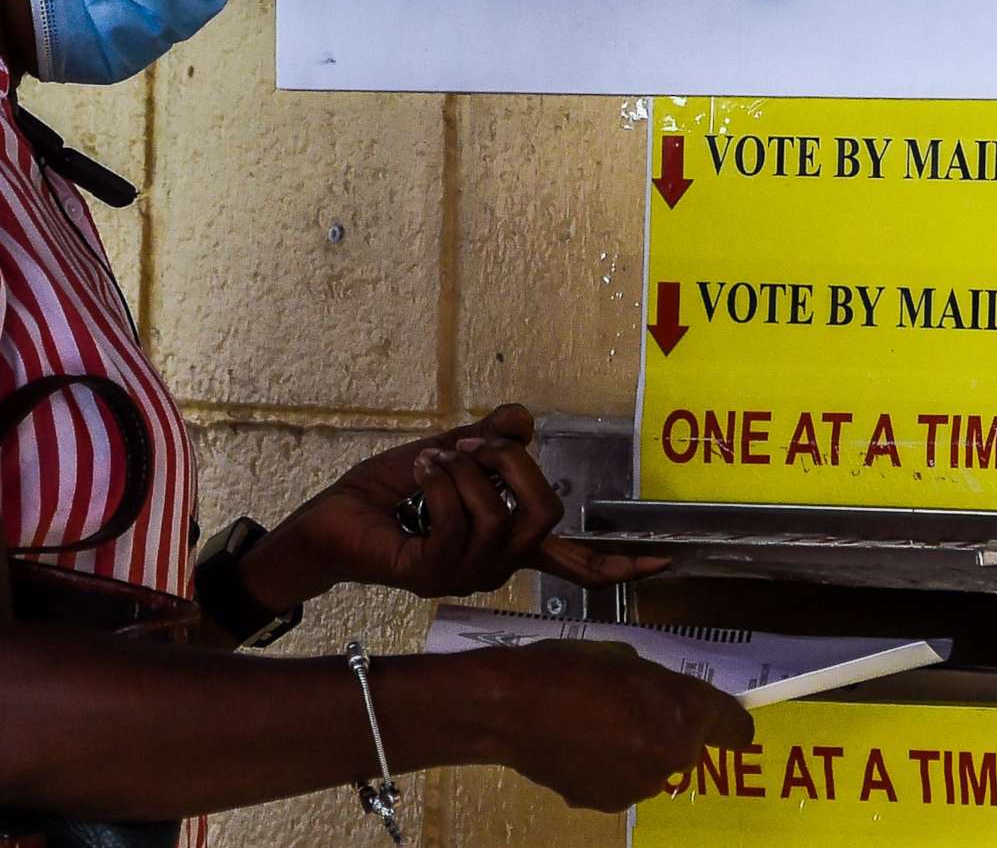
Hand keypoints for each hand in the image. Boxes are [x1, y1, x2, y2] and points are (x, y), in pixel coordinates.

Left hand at [245, 405, 667, 606]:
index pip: (574, 562)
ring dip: (463, 470)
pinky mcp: (430, 576)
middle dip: (511, 464)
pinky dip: (439, 481)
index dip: (619, 564)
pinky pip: (457, 520)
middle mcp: (495, 566)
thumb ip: (490, 439)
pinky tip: (419, 472)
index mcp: (508, 543)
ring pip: (496, 515)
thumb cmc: (388, 494)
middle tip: (469, 444)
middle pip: (544, 514)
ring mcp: (464, 576)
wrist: (331, 517)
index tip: (665, 562)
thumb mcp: (450, 454)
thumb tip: (526, 419)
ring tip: (433, 459)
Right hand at [487, 641, 756, 811]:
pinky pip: (621, 782)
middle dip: (666, 730)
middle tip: (628, 708)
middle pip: (687, 746)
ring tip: (592, 726)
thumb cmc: (568, 668)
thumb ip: (659, 686)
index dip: (732, 725)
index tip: (733, 727)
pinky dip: (607, 769)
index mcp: (684, 709)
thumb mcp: (625, 659)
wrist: (513, 708)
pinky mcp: (611, 805)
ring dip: (635, 751)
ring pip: (652, 766)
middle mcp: (673, 753)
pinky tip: (577, 747)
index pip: (734, 727)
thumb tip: (665, 701)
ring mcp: (642, 785)